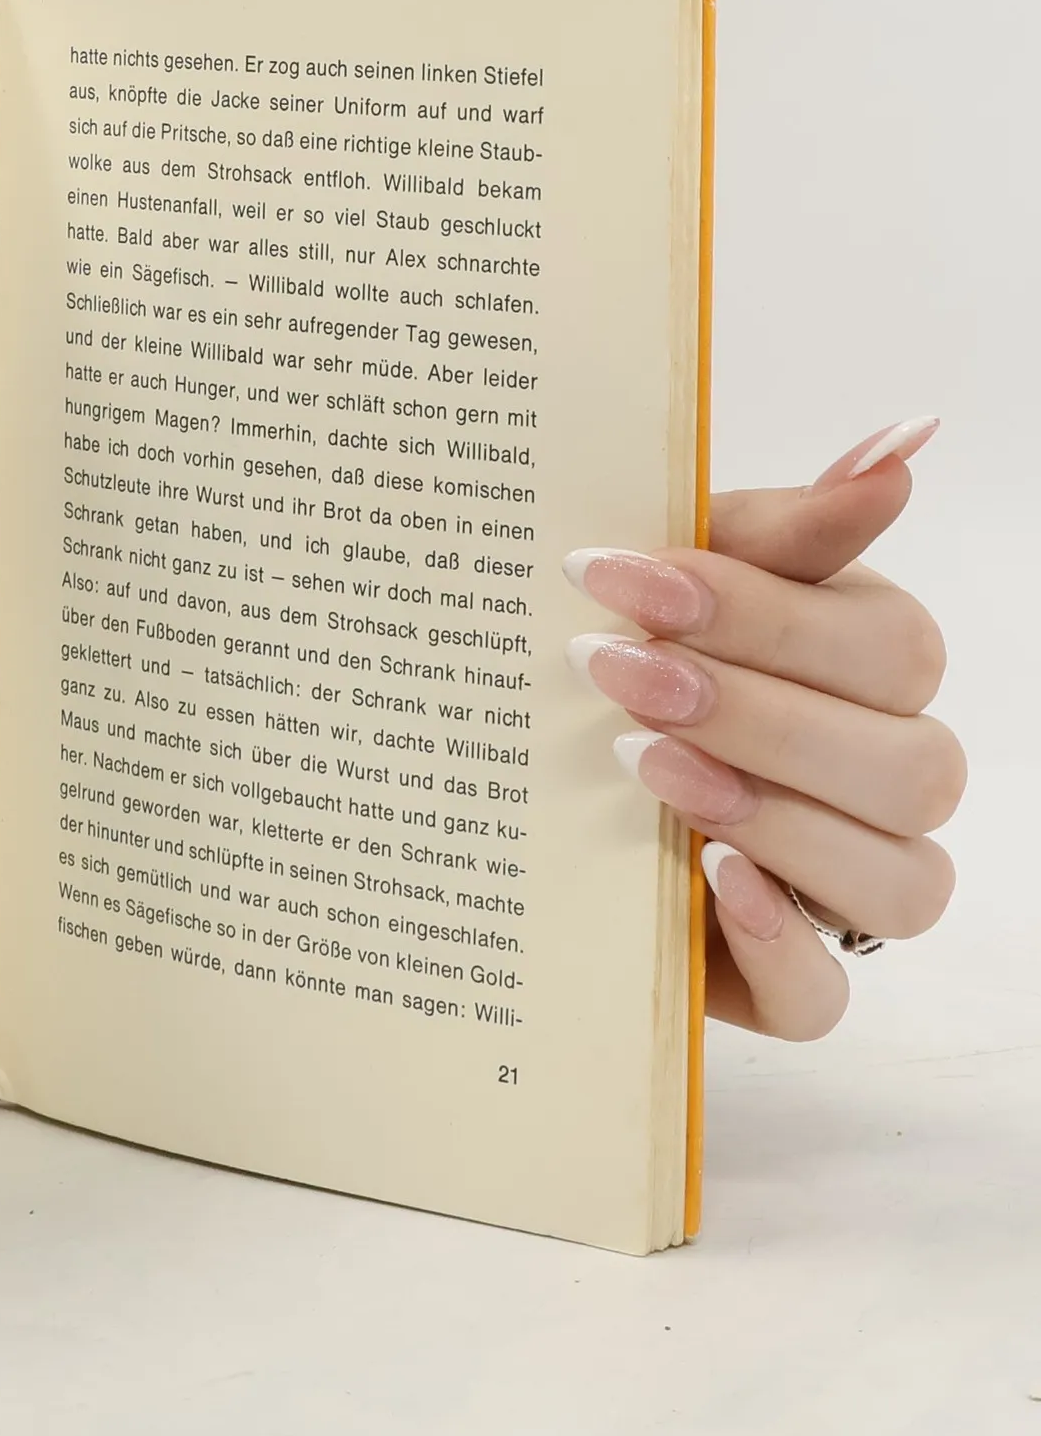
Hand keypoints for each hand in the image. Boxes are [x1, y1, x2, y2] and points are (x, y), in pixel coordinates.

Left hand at [566, 418, 961, 1040]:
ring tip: (644, 767)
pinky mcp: (781, 979)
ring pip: (898, 880)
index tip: (617, 577)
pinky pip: (827, 995)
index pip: (883, 646)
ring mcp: (843, 887)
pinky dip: (776, 942)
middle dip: (755, 710)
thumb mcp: (672, 581)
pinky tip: (709, 879)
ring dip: (774, 815)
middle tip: (615, 670)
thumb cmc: (626, 654)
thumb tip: (905, 440)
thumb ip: (779, 527)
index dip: (759, 613)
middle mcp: (886, 778)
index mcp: (872, 668)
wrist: (530, 780)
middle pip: (906, 763)